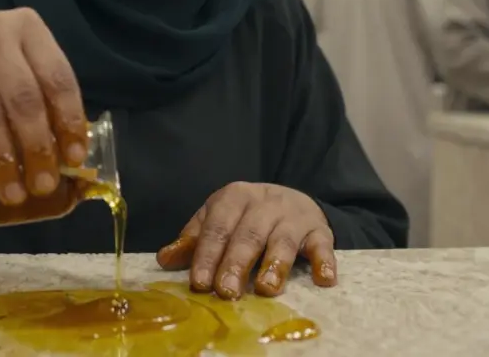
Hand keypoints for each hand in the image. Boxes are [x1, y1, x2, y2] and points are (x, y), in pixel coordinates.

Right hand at [0, 8, 89, 204]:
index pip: (58, 78)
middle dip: (36, 148)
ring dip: (2, 160)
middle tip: (43, 185)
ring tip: (12, 192)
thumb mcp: (17, 61)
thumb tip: (68, 154)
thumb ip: (42, 94)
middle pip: (23, 99)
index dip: (70, 121)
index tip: (74, 159)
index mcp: (28, 28)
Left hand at [155, 182, 336, 300]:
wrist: (291, 199)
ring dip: (275, 265)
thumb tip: (164, 259)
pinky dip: (324, 261)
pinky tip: (323, 279)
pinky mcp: (319, 230)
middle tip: (226, 291)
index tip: (200, 282)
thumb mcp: (217, 220)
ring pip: (282, 240)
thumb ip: (194, 240)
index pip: (217, 227)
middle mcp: (264, 203)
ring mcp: (293, 216)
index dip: (207, 255)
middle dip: (236, 263)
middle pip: (248, 234)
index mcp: (234, 197)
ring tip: (267, 289)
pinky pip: (322, 245)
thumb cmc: (246, 216)